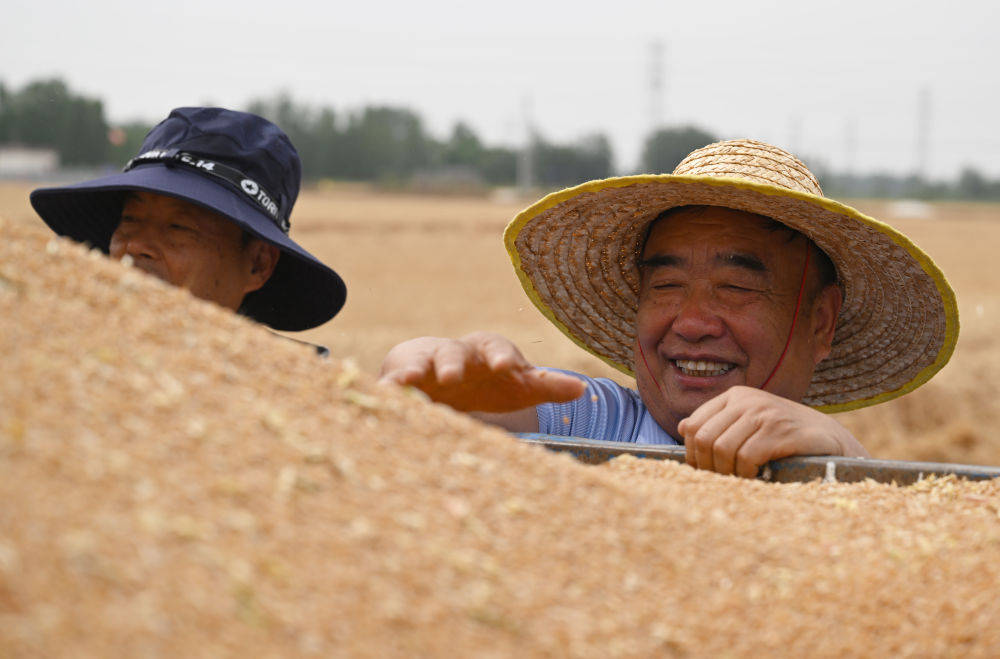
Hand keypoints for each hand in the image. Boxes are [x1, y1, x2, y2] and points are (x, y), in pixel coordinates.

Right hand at [378, 332, 585, 412]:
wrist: (443, 377)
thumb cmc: (489, 381)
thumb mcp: (518, 386)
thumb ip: (546, 385)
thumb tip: (585, 389)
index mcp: (488, 352)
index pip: (497, 346)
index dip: (502, 355)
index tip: (508, 366)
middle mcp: (458, 352)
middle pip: (457, 351)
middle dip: (455, 362)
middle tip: (455, 375)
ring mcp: (428, 362)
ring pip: (423, 362)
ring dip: (418, 370)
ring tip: (413, 380)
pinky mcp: (403, 375)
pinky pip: (395, 379)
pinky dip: (389, 385)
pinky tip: (383, 394)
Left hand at [677, 386, 868, 477]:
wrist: (831, 439)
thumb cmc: (784, 436)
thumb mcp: (749, 423)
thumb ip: (719, 424)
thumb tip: (683, 428)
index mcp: (735, 396)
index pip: (693, 424)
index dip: (693, 452)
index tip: (702, 470)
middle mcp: (747, 400)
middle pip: (705, 438)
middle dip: (707, 466)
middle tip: (719, 480)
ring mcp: (765, 414)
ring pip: (722, 449)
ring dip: (727, 472)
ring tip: (738, 480)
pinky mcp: (780, 431)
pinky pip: (746, 457)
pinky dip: (746, 473)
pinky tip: (756, 476)